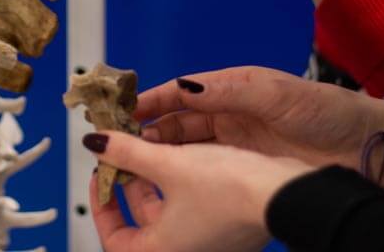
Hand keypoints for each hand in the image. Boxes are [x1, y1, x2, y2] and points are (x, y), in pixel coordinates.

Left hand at [86, 132, 312, 251]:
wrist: (287, 194)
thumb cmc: (231, 190)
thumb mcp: (168, 163)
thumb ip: (126, 152)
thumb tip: (96, 142)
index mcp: (162, 251)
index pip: (115, 241)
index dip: (102, 208)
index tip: (101, 178)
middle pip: (140, 224)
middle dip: (129, 185)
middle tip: (123, 155)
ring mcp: (207, 243)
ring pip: (166, 212)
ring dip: (153, 181)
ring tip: (149, 148)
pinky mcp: (226, 230)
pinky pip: (190, 209)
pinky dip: (178, 184)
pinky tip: (180, 155)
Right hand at [137, 67, 383, 200]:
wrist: (368, 148)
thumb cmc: (327, 112)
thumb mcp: (272, 94)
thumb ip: (225, 91)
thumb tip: (180, 87)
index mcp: (232, 88)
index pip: (177, 91)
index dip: (147, 100)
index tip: (120, 109)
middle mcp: (229, 113)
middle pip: (174, 120)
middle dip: (145, 128)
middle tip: (117, 141)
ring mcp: (235, 143)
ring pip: (184, 145)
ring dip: (158, 151)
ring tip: (130, 160)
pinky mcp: (244, 168)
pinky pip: (202, 167)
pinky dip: (179, 170)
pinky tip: (163, 177)